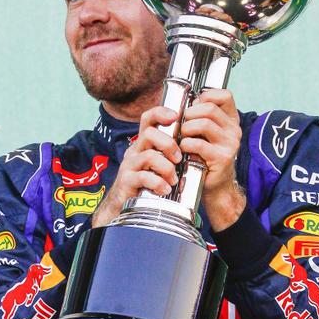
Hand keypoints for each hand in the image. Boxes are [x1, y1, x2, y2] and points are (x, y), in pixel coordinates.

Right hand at [92, 106, 180, 226]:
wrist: (122, 206)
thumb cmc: (146, 184)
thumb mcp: (158, 165)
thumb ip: (171, 154)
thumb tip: (196, 146)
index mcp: (144, 144)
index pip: (148, 118)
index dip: (161, 112)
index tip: (176, 116)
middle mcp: (135, 150)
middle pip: (149, 134)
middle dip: (168, 144)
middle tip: (179, 159)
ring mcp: (129, 165)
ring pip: (149, 156)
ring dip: (167, 167)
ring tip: (173, 180)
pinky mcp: (126, 180)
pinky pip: (144, 176)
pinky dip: (158, 183)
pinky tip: (165, 189)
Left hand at [180, 88, 245, 230]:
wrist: (215, 185)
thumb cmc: (205, 156)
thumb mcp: (206, 133)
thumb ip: (200, 117)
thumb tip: (183, 104)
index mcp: (231, 120)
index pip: (225, 95)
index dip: (206, 96)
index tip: (193, 106)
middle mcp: (234, 130)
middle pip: (209, 108)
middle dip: (189, 114)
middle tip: (181, 124)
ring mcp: (230, 143)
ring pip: (204, 123)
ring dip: (186, 129)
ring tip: (181, 137)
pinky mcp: (222, 157)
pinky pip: (199, 143)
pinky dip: (186, 144)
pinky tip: (183, 149)